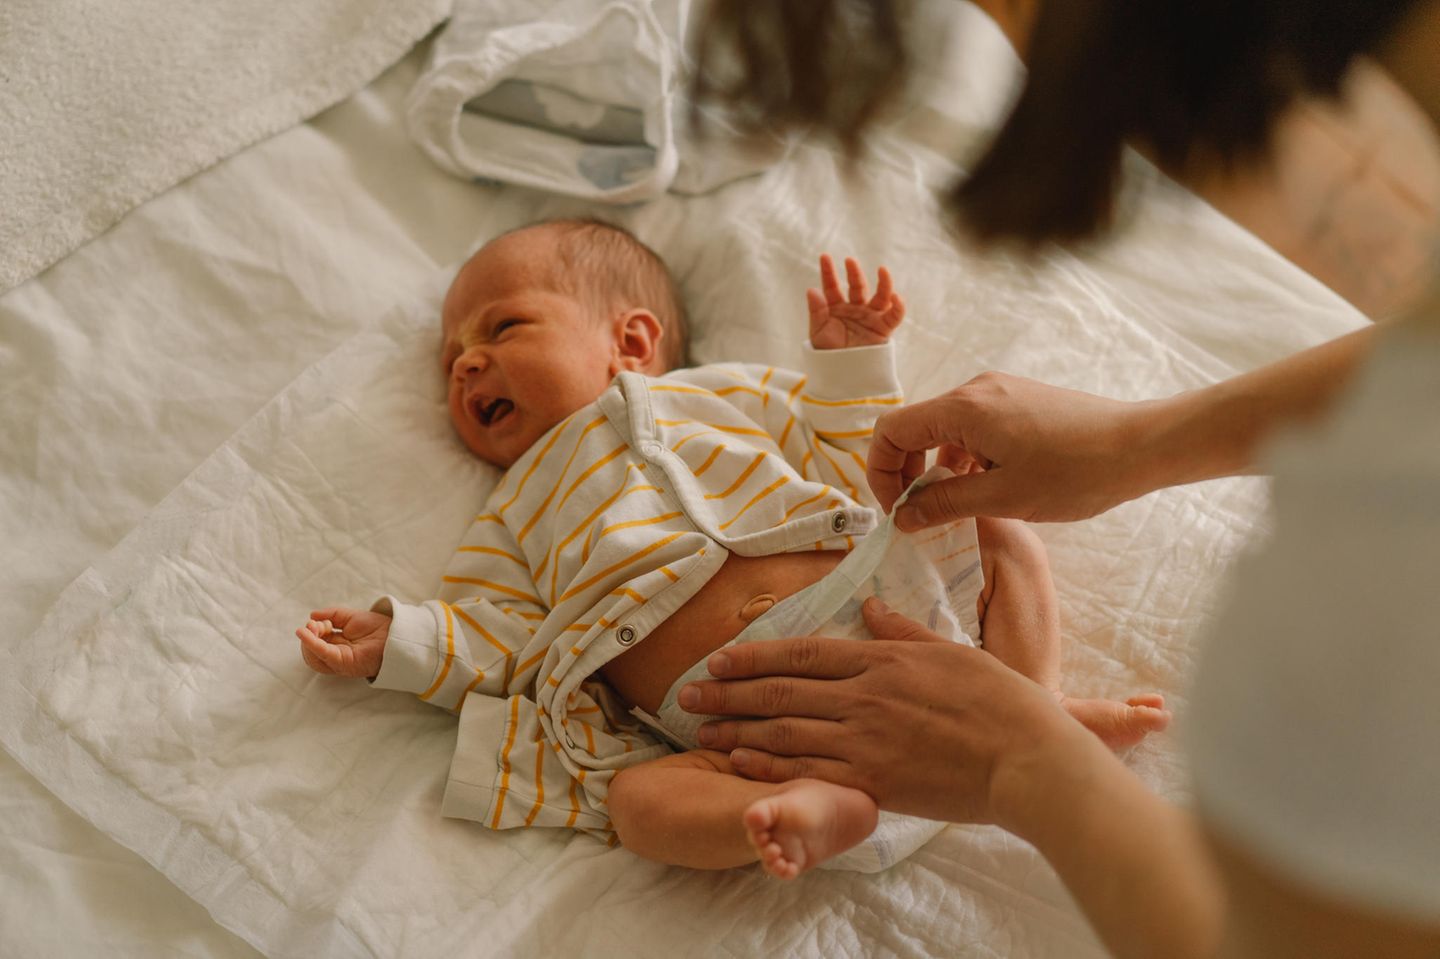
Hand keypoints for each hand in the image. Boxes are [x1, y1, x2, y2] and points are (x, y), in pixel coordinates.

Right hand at [295, 606, 390, 678]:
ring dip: (308, 641)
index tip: (316, 620)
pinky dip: (312, 645)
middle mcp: (336, 655)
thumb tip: (312, 615)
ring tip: (311, 628)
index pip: (316, 641)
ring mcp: (339, 661)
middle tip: (313, 625)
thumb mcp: (350, 617)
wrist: (395, 634)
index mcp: (337, 644)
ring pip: (313, 657)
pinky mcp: (343, 664)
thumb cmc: (376, 627)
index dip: (312, 630)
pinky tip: (305, 634)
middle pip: (311, 651)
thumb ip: (332, 615)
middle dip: (309, 635)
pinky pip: (323, 656)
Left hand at [678, 598, 1096, 828]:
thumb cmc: (1002, 704)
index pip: (803, 651)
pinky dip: (766, 764)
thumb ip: (904, 631)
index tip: (719, 659)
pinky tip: (737, 761)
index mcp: (882, 660)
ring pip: (783, 729)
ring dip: (735, 729)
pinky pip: (805, 770)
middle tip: (685, 696)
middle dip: (726, 692)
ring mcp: (864, 739)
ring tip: (698, 731)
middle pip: (780, 688)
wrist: (1027, 759)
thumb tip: (870, 607)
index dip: (754, 654)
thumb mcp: (952, 652)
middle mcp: (863, 695)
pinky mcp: (871, 780)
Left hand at [807, 254, 904, 348]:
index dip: (828, 272)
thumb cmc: (828, 354)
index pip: (831, 286)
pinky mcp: (884, 328)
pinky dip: (898, 306)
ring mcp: (870, 316)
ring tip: (882, 270)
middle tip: (850, 261)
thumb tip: (812, 290)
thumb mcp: (818, 333)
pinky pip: (894, 315)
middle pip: (857, 286)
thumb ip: (817, 312)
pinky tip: (896, 297)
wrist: (843, 375)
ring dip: (883, 283)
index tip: (824, 256)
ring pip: (880, 296)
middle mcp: (855, 308)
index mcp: (836, 307)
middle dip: (854, 273)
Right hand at [868, 372, 1156, 525]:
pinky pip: (971, 428)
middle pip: (914, 428)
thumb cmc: (1075, 472)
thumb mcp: (1002, 498)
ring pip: (943, 430)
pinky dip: (964, 459)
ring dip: (937, 469)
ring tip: (956, 508)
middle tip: (918, 515)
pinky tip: (986, 488)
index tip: (898, 512)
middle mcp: (974, 390)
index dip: (881, 473)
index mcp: (963, 408)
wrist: (1141, 445)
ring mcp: (998, 393)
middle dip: (906, 473)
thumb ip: (944, 504)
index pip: (891, 431)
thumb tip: (902, 517)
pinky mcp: (1018, 402)